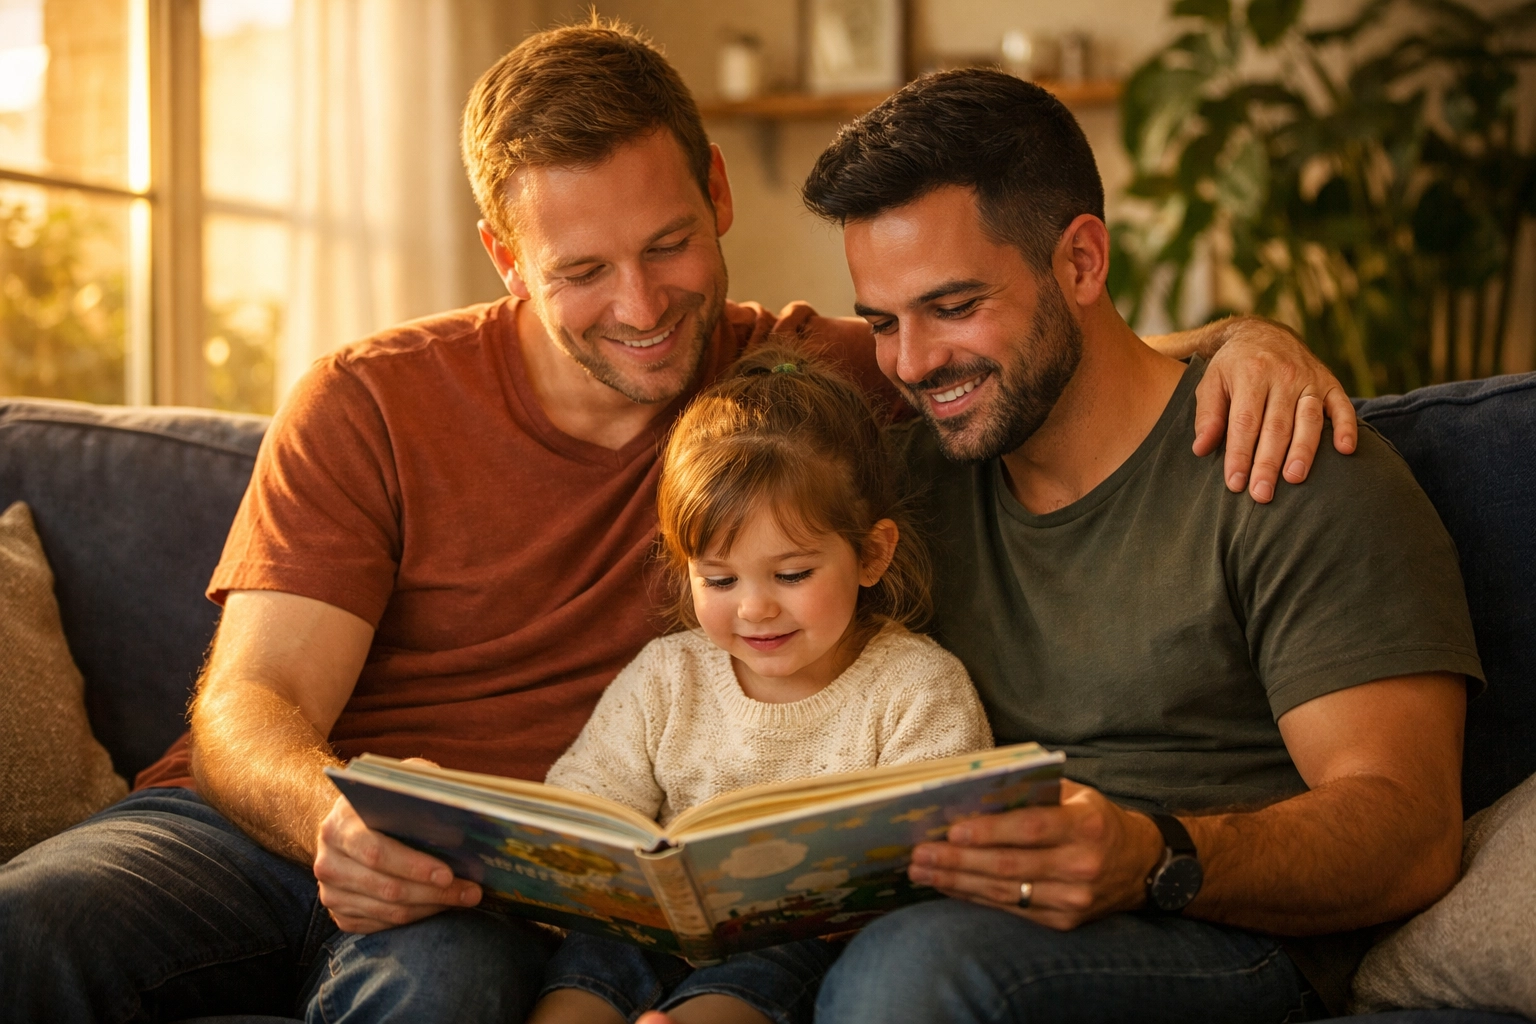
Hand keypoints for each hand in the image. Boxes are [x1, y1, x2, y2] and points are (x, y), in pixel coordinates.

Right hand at [313, 791, 481, 933]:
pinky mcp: (339, 914)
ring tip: (464, 897)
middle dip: (433, 892)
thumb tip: (454, 806)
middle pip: (386, 888)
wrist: (346, 825)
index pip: (376, 853)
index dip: (414, 866)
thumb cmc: (381, 802)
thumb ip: (419, 785)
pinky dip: (415, 918)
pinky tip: (439, 904)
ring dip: (430, 907)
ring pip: (388, 911)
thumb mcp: (395, 782)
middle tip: (471, 891)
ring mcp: (330, 892)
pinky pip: (382, 925)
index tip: (448, 873)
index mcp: (339, 826)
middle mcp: (328, 862)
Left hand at [906, 781, 1163, 929]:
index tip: (952, 830)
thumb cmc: (1096, 820)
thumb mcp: (1076, 796)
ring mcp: (1074, 900)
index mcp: (1087, 826)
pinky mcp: (1063, 922)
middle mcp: (1082, 866)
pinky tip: (948, 887)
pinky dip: (975, 899)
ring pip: (1005, 893)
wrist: (1142, 866)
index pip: (1031, 829)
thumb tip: (973, 792)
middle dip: (958, 861)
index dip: (990, 831)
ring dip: (957, 883)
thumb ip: (1032, 794)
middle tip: (920, 854)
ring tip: (922, 872)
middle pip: (1010, 866)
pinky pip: (1010, 911)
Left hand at [1192, 317, 1357, 503]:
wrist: (1264, 333)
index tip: (1235, 483)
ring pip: (1308, 419)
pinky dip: (1346, 427)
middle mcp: (1282, 375)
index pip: (1245, 422)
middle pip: (1276, 426)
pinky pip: (1342, 405)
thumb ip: (1208, 415)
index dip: (1240, 454)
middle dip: (1268, 462)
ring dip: (1303, 450)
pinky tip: (1345, 450)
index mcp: (1250, 374)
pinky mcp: (1330, 382)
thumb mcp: (1211, 382)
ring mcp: (1309, 378)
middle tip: (1261, 494)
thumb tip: (1201, 449)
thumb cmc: (1233, 367)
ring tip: (1293, 479)